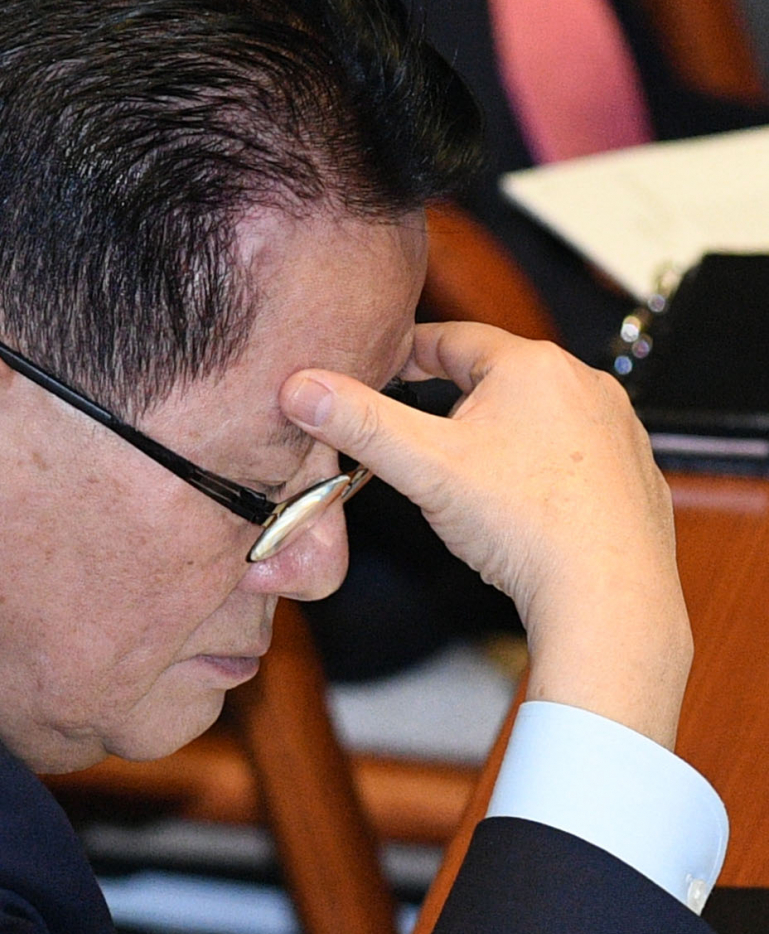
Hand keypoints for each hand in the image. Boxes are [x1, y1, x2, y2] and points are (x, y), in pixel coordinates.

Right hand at [281, 322, 691, 748]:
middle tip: (417, 433)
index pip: (452, 338)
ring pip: (539, 416)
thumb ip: (360, 423)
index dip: (407, 353)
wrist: (607, 594)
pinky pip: (576, 455)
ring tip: (469, 473)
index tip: (382, 369)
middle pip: (497, 377)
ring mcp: (616, 427)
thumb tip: (300, 387)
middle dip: (454, 400)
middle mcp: (583, 383)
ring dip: (502, 434)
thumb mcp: (424, 467)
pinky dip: (544, 469)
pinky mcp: (633, 471)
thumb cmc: (524, 526)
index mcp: (530, 366)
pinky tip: (525, 505)